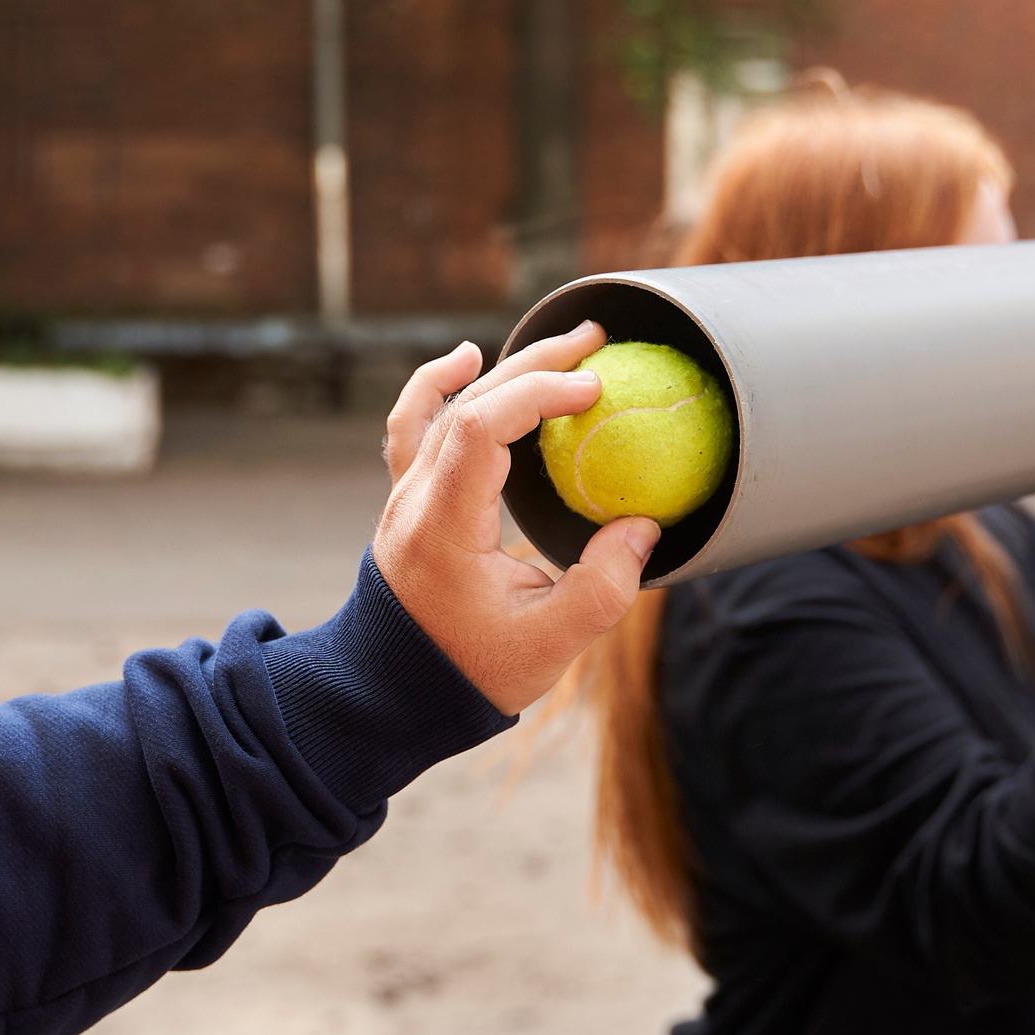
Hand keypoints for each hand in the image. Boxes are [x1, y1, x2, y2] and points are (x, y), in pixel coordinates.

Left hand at [376, 321, 659, 712]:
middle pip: (467, 402)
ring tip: (561, 346)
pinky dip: (438, 386)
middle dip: (536, 365)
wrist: (394, 692)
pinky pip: (415, 425)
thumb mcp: (550, 645)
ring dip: (503, 369)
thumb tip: (641, 527)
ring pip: (443, 406)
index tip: (593, 392)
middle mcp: (413, 499)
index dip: (536, 394)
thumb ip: (604, 588)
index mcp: (441, 525)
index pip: (478, 427)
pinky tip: (469, 357)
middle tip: (597, 343)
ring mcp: (405, 496)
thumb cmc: (470, 672)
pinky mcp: (410, 501)